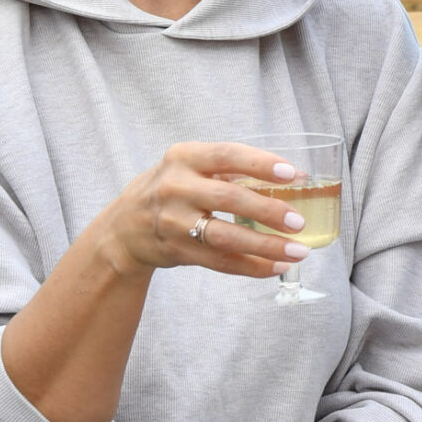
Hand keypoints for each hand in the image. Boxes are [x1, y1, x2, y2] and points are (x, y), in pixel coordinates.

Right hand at [93, 142, 313, 282]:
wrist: (123, 228)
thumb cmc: (172, 189)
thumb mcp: (189, 167)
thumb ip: (231, 170)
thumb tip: (293, 178)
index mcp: (184, 157)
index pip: (227, 155)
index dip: (261, 164)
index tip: (292, 174)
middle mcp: (176, 187)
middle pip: (229, 198)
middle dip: (268, 210)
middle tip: (299, 221)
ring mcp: (174, 222)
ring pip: (226, 236)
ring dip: (266, 245)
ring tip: (298, 250)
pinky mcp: (177, 251)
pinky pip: (220, 261)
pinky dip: (252, 266)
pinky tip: (277, 266)